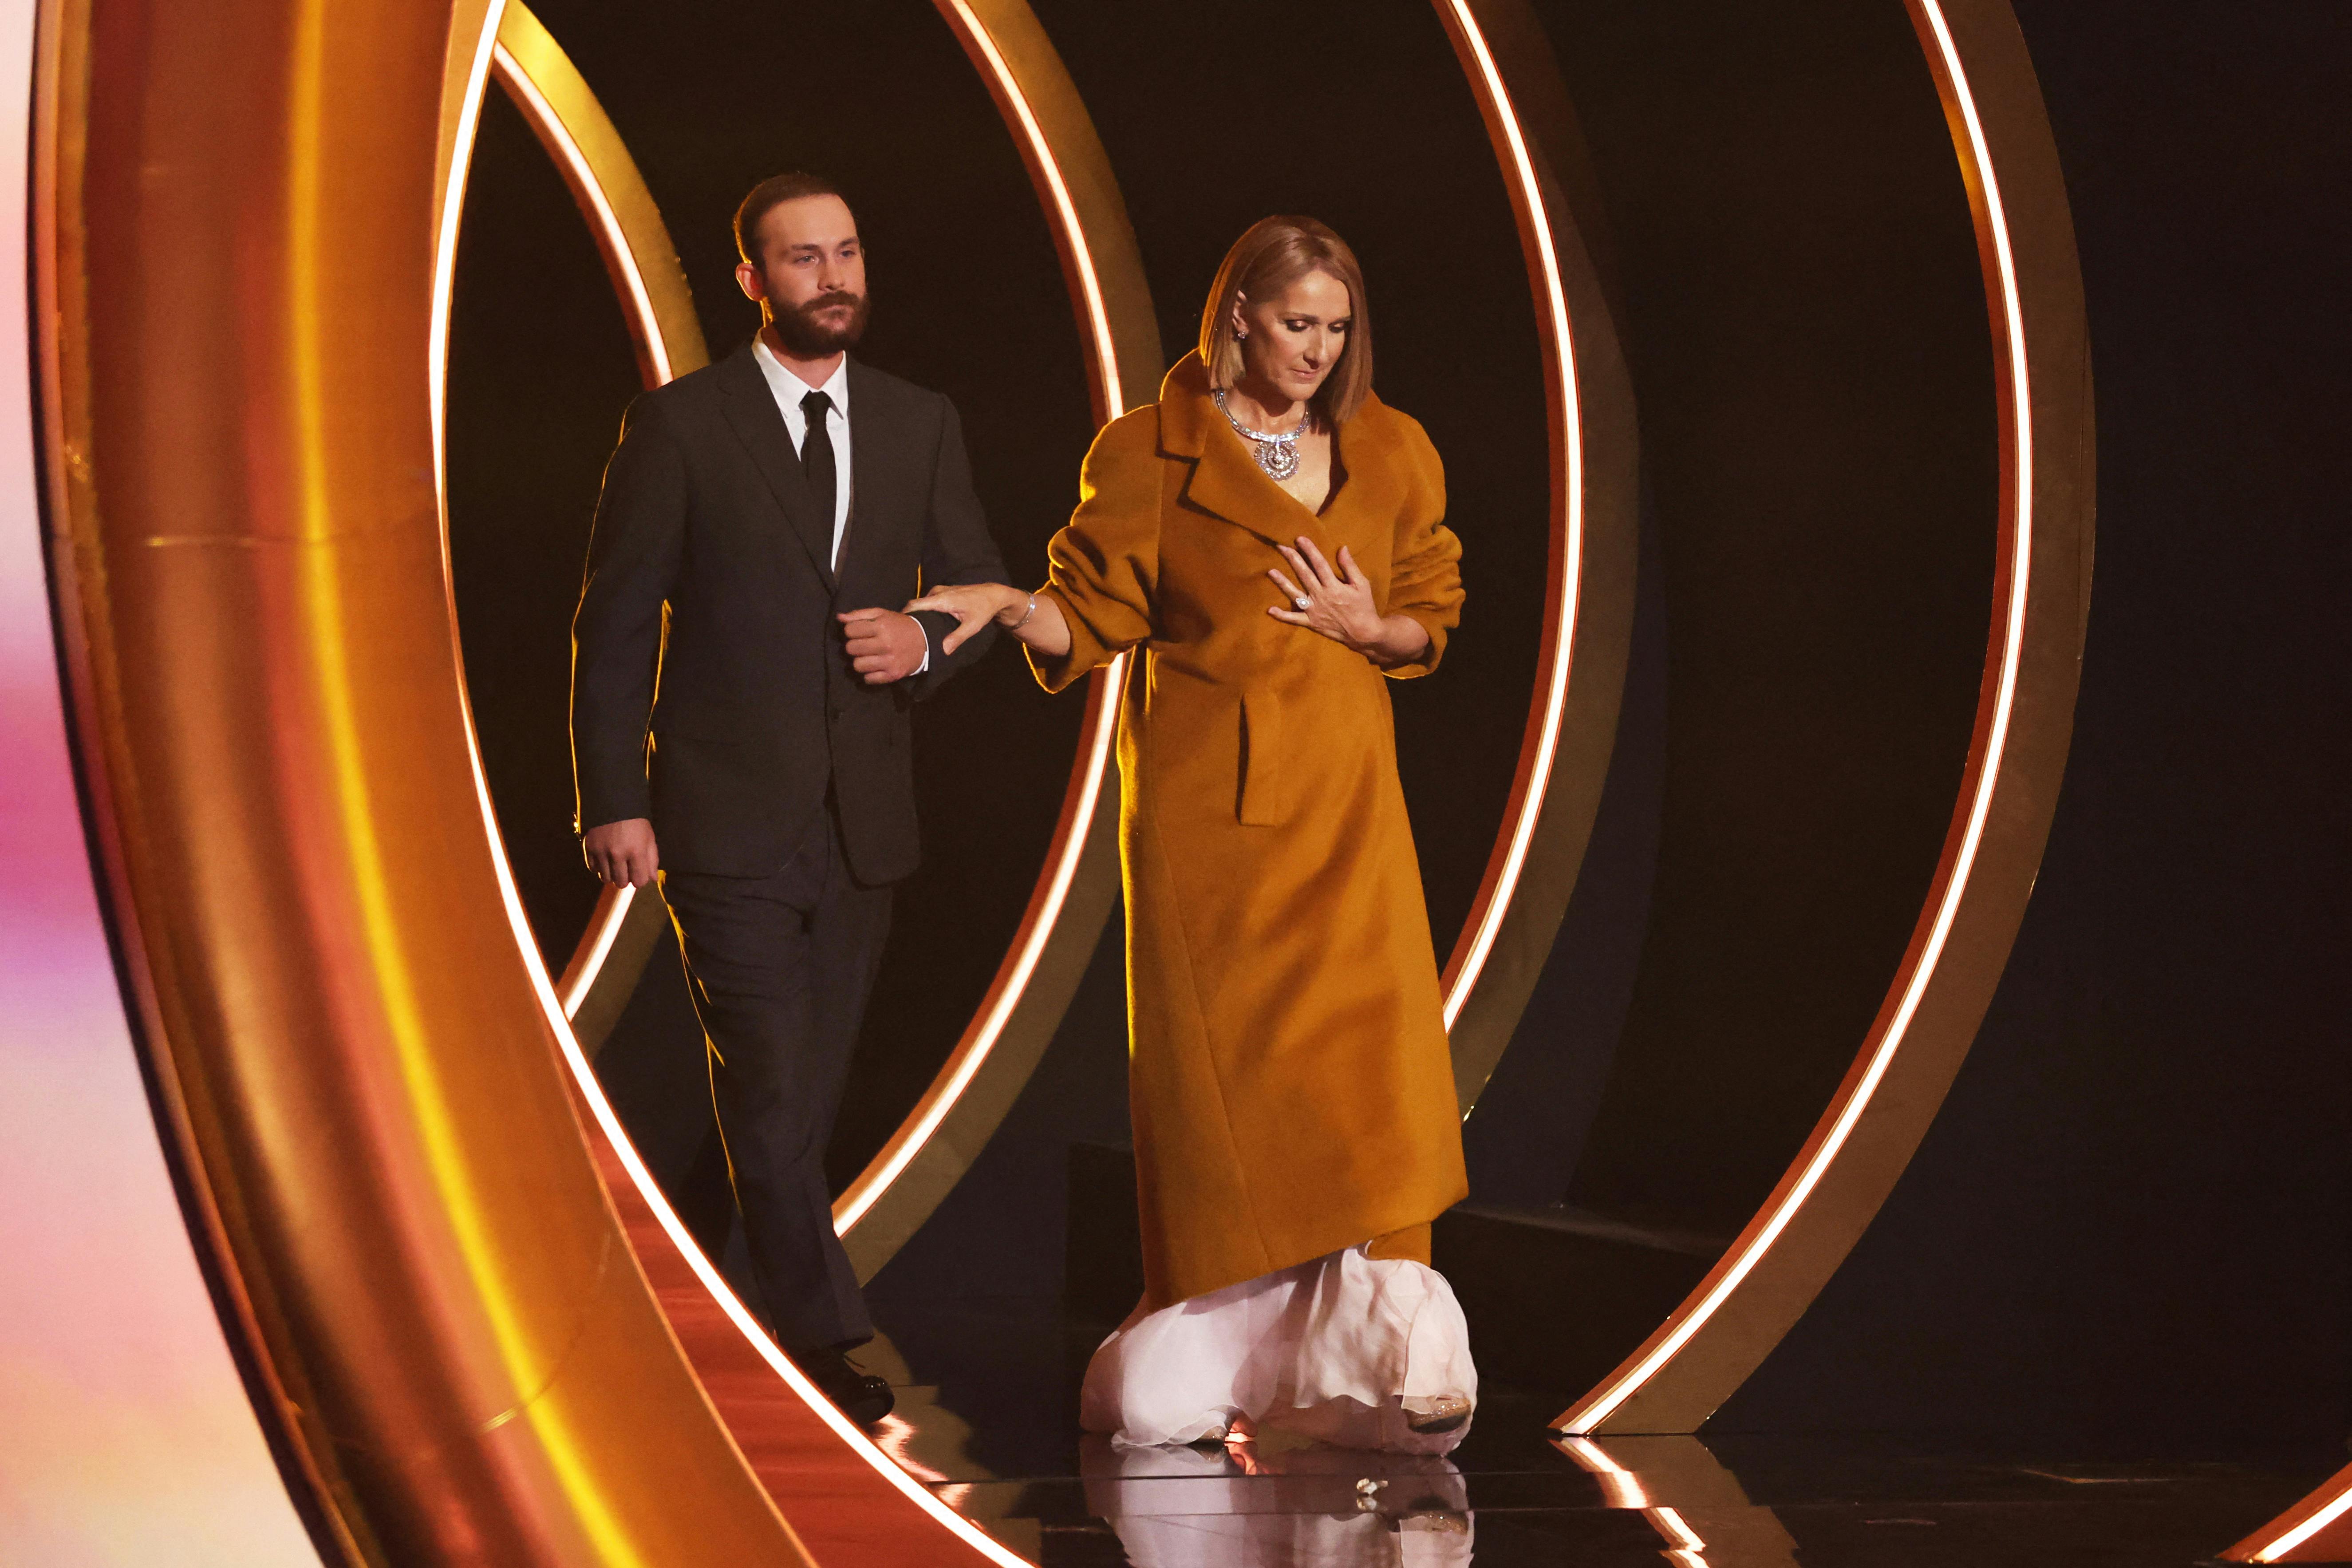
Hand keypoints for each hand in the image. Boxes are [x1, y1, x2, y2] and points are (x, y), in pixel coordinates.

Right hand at [583, 817, 658, 888]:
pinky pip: (592, 869)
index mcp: (636, 851)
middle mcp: (618, 854)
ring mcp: (601, 851)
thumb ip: (651, 859)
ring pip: (606, 879)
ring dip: (611, 874)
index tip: (638, 873)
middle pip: (621, 883)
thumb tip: (652, 879)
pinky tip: (604, 859)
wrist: (612, 802)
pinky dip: (599, 867)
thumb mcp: (649, 837)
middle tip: (626, 869)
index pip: (639, 881)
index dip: (640, 879)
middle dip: (626, 879)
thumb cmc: (635, 821)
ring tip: (615, 864)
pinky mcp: (588, 848)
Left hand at [838, 607, 927, 682]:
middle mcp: (885, 644)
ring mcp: (889, 661)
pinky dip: (869, 675)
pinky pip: (868, 679)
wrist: (925, 641)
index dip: (851, 631)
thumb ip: (859, 615)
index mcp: (881, 626)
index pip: (850, 630)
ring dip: (859, 662)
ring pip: (857, 665)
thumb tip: (839, 618)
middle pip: (851, 648)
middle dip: (853, 646)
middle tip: (863, 645)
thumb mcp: (882, 614)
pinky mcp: (893, 675)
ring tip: (868, 657)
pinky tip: (875, 667)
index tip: (859, 632)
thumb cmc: (899, 626)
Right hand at [902, 582, 1030, 655]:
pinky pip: (928, 600)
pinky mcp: (943, 591)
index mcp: (941, 599)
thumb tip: (944, 651)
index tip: (897, 627)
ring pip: (922, 602)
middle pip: (916, 604)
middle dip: (909, 616)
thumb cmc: (983, 609)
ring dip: (918, 613)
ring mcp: (940, 590)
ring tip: (915, 629)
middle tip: (905, 632)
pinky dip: (925, 609)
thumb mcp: (972, 626)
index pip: (914, 604)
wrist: (993, 594)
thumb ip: (957, 638)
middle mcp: (938, 592)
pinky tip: (927, 622)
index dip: (904, 614)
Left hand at [1268, 537, 1383, 651]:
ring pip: (1294, 594)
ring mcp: (1314, 610)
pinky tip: (1270, 610)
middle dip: (1292, 559)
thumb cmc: (1364, 606)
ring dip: (1282, 583)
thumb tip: (1342, 548)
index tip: (1300, 539)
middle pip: (1304, 575)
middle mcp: (1321, 596)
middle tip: (1281, 547)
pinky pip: (1294, 619)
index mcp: (1334, 586)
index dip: (1309, 550)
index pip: (1319, 564)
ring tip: (1270, 571)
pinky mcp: (1311, 622)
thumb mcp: (1362, 584)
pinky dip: (1282, 616)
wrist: (1363, 633)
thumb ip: (1350, 567)